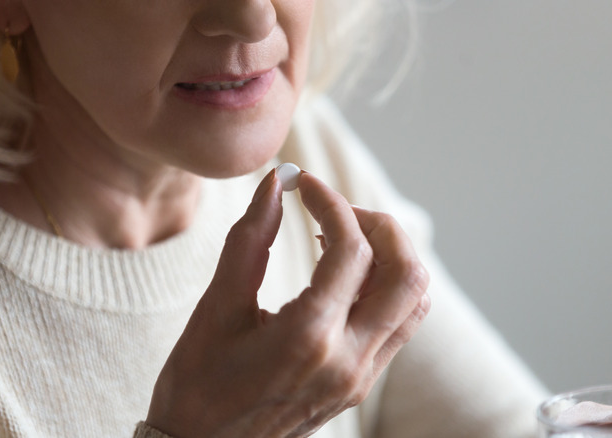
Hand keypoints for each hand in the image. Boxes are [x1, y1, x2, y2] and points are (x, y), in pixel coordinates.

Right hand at [145, 169, 430, 437]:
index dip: (330, 203)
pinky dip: (386, 286)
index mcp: (309, 339)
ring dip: (389, 256)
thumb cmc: (198, 383)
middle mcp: (348, 360)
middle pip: (406, 272)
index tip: (303, 184)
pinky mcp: (361, 385)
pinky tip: (344, 275)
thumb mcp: (216, 308)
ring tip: (340, 240)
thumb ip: (249, 239)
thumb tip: (274, 183)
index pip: (350, 249)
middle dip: (379, 225)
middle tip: (334, 211)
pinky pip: (399, 324)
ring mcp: (361, 377)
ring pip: (413, 300)